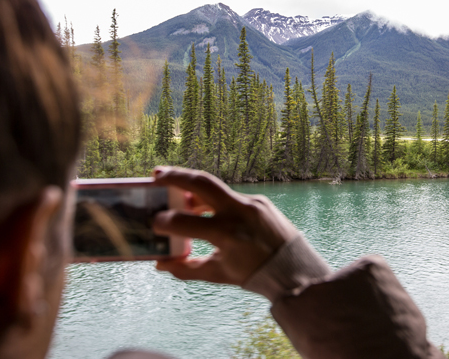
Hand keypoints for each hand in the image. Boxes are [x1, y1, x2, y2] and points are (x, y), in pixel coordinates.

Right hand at [152, 166, 297, 285]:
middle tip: (156, 174)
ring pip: (216, 187)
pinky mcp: (260, 200)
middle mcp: (239, 212)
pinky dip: (213, 199)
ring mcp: (251, 203)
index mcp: (227, 234)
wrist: (294, 268)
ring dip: (193, 186)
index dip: (165, 222)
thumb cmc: (254, 274)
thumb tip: (160, 263)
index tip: (154, 222)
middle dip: (176, 176)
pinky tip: (201, 204)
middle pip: (202, 183)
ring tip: (174, 189)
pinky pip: (230, 196)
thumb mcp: (219, 274)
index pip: (186, 222)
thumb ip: (187, 268)